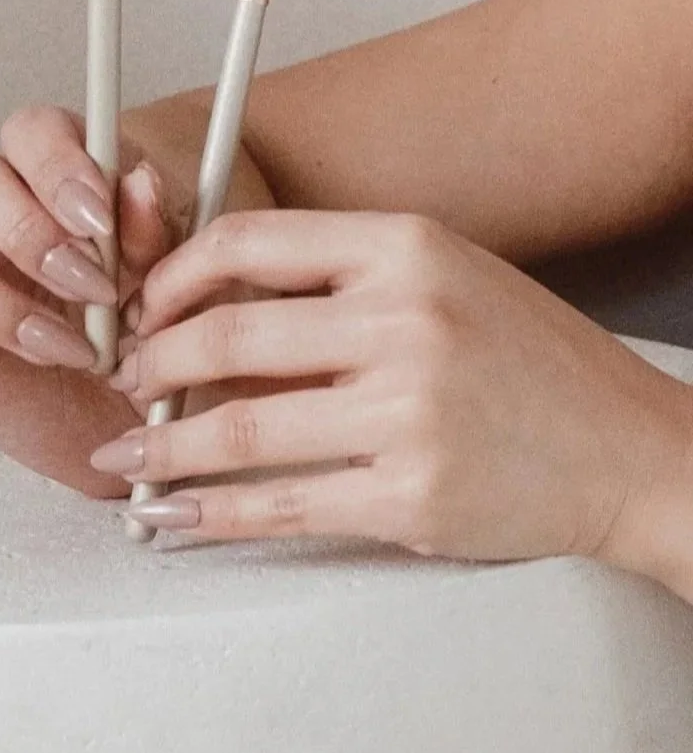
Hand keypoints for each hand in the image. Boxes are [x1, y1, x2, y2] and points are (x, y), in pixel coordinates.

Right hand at [0, 105, 186, 496]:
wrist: (149, 405)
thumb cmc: (158, 321)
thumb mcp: (177, 271)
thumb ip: (155, 227)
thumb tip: (137, 180)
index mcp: (60, 176)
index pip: (32, 132)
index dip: (57, 166)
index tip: (98, 217)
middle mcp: (1, 213)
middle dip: (24, 232)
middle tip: (89, 288)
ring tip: (62, 348)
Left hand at [94, 210, 692, 568]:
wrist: (627, 447)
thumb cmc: (532, 358)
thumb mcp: (444, 274)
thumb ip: (342, 276)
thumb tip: (217, 302)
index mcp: (404, 246)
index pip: (250, 240)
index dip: (176, 274)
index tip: (147, 303)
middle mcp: (403, 319)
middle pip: (228, 333)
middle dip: (151, 362)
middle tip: (126, 380)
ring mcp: (408, 411)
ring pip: (240, 426)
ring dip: (164, 445)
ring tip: (128, 451)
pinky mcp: (411, 497)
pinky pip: (282, 505)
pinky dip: (212, 511)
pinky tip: (175, 512)